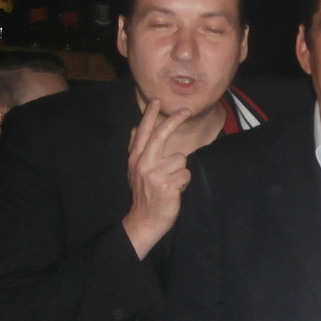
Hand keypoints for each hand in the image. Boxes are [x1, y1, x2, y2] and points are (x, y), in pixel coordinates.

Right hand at [122, 100, 191, 258]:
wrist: (144, 220)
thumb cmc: (145, 194)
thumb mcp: (135, 170)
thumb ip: (137, 149)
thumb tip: (135, 128)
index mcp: (136, 158)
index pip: (143, 132)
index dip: (149, 116)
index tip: (156, 100)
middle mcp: (143, 163)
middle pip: (160, 135)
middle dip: (173, 120)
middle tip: (186, 110)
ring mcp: (154, 174)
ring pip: (180, 159)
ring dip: (180, 171)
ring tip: (171, 183)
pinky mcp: (167, 185)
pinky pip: (185, 175)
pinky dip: (184, 183)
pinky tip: (175, 191)